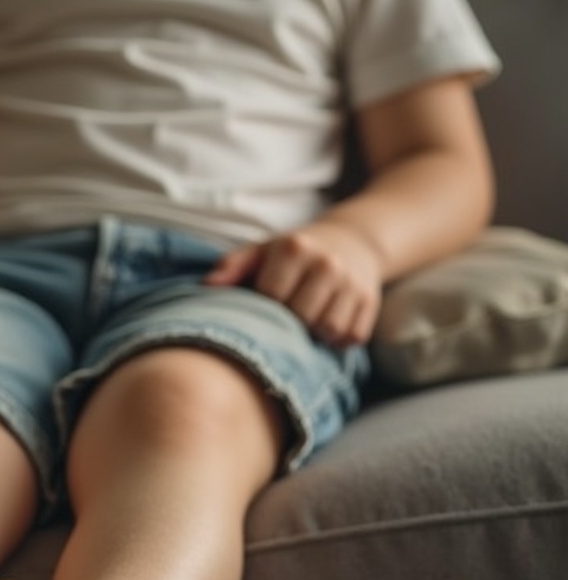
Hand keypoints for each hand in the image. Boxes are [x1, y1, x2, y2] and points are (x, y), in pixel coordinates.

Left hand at [204, 222, 383, 346]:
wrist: (354, 241)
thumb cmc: (295, 254)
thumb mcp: (263, 251)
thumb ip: (234, 265)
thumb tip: (208, 285)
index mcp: (295, 248)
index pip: (271, 296)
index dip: (265, 306)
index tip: (266, 301)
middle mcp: (328, 263)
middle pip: (300, 317)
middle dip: (290, 321)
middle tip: (288, 313)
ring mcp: (352, 282)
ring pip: (328, 330)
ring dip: (315, 333)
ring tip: (308, 318)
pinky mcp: (370, 301)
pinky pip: (350, 336)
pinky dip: (338, 338)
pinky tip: (328, 323)